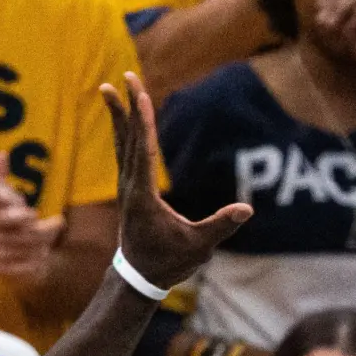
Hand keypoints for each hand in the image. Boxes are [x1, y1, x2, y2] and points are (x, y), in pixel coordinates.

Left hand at [101, 72, 251, 289]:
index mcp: (144, 197)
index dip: (144, 123)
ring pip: (122, 143)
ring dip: (118, 115)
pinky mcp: (130, 187)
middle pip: (128, 139)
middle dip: (127, 108)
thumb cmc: (169, 262)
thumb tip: (246, 209)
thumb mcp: (198, 248)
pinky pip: (125, 151)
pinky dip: (124, 130)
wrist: (139, 276)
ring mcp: (127, 186)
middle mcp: (130, 187)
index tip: (142, 97)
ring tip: (109, 88)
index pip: (145, 152)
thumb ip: (220, 226)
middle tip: (123, 79)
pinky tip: (123, 117)